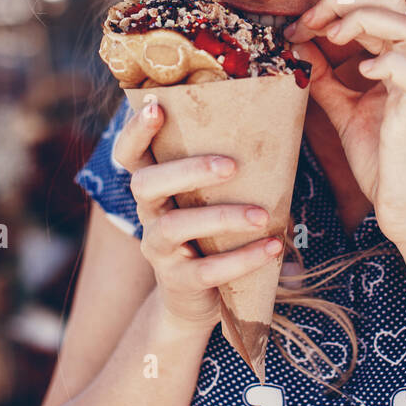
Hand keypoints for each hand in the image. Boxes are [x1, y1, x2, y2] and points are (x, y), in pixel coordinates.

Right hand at [112, 96, 283, 329]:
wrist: (198, 299)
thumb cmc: (211, 233)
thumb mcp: (209, 199)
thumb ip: (223, 171)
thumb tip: (274, 131)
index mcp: (155, 187)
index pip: (130, 154)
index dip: (135, 131)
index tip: (155, 106)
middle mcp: (148, 214)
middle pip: (146, 184)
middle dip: (187, 170)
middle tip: (231, 166)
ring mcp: (158, 249)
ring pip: (175, 226)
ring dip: (222, 217)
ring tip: (262, 216)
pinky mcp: (179, 281)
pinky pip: (208, 270)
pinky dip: (243, 258)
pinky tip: (273, 247)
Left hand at [284, 0, 405, 251]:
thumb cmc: (383, 162)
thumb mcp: (344, 111)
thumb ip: (325, 79)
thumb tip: (298, 44)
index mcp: (399, 60)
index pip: (375, 5)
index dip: (333, 5)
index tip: (298, 24)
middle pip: (393, 1)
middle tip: (310, 19)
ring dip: (366, 20)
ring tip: (332, 35)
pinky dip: (388, 62)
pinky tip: (362, 72)